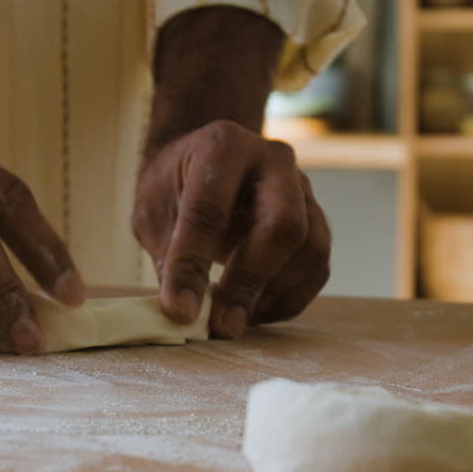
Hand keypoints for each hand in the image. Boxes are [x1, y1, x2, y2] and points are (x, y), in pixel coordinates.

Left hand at [133, 119, 329, 338]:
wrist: (205, 161)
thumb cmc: (175, 187)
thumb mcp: (154, 212)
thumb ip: (170, 256)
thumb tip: (186, 313)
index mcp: (222, 146)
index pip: (210, 209)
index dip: (193, 264)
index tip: (180, 311)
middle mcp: (272, 160)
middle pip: (282, 224)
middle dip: (251, 281)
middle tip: (224, 325)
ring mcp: (302, 187)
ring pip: (310, 248)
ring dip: (274, 294)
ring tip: (236, 320)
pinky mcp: (316, 217)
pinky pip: (318, 266)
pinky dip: (290, 299)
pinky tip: (255, 312)